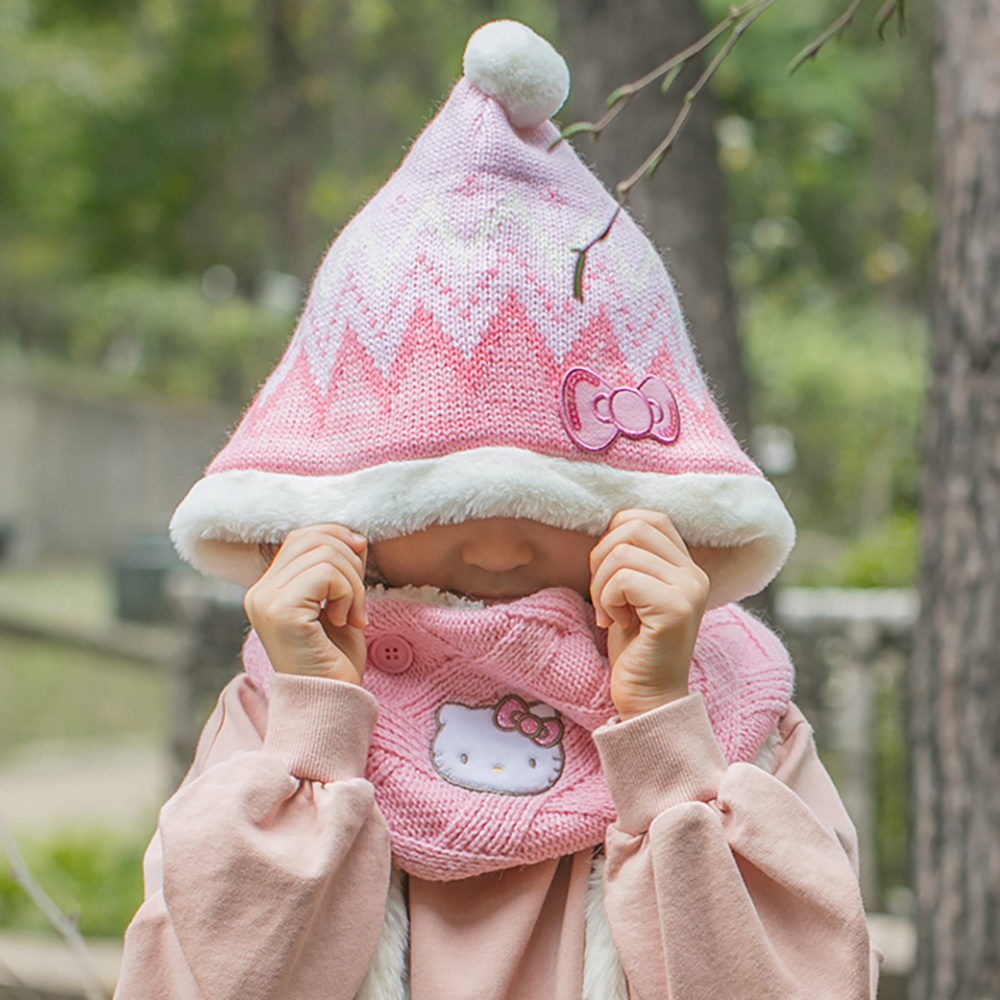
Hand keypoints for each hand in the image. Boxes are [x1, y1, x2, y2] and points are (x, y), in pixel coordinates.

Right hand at [244, 525, 368, 684]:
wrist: (331, 705)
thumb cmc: (335, 662)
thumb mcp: (338, 604)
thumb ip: (338, 570)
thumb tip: (354, 536)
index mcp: (268, 589)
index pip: (302, 537)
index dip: (338, 542)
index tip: (358, 574)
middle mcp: (259, 592)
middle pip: (313, 538)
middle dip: (350, 564)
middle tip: (356, 603)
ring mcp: (265, 601)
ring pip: (324, 553)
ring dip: (353, 584)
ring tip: (351, 615)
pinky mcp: (280, 612)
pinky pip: (326, 573)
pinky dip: (348, 593)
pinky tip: (343, 620)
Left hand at [590, 510, 709, 720]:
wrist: (649, 700)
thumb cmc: (635, 648)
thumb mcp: (633, 595)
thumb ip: (632, 559)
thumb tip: (607, 525)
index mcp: (686, 567)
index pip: (648, 518)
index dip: (614, 535)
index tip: (608, 574)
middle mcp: (694, 574)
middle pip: (633, 527)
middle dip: (601, 557)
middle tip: (603, 595)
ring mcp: (689, 590)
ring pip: (622, 553)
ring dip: (601, 585)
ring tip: (611, 614)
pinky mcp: (675, 609)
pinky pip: (622, 579)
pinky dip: (607, 601)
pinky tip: (616, 624)